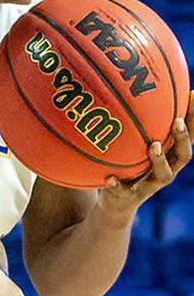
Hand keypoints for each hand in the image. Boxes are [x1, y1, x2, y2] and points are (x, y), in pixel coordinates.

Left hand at [100, 92, 193, 219]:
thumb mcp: (136, 147)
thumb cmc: (130, 167)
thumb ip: (139, 127)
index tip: (193, 94)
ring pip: (162, 174)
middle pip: (183, 156)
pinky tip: (109, 178)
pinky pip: (123, 191)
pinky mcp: (129, 197)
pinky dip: (117, 185)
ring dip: (159, 160)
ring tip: (153, 146)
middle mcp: (167, 171)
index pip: (188, 135)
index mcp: (170, 157)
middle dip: (183, 138)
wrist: (116, 204)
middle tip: (178, 121)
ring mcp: (149, 185)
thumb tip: (131, 91)